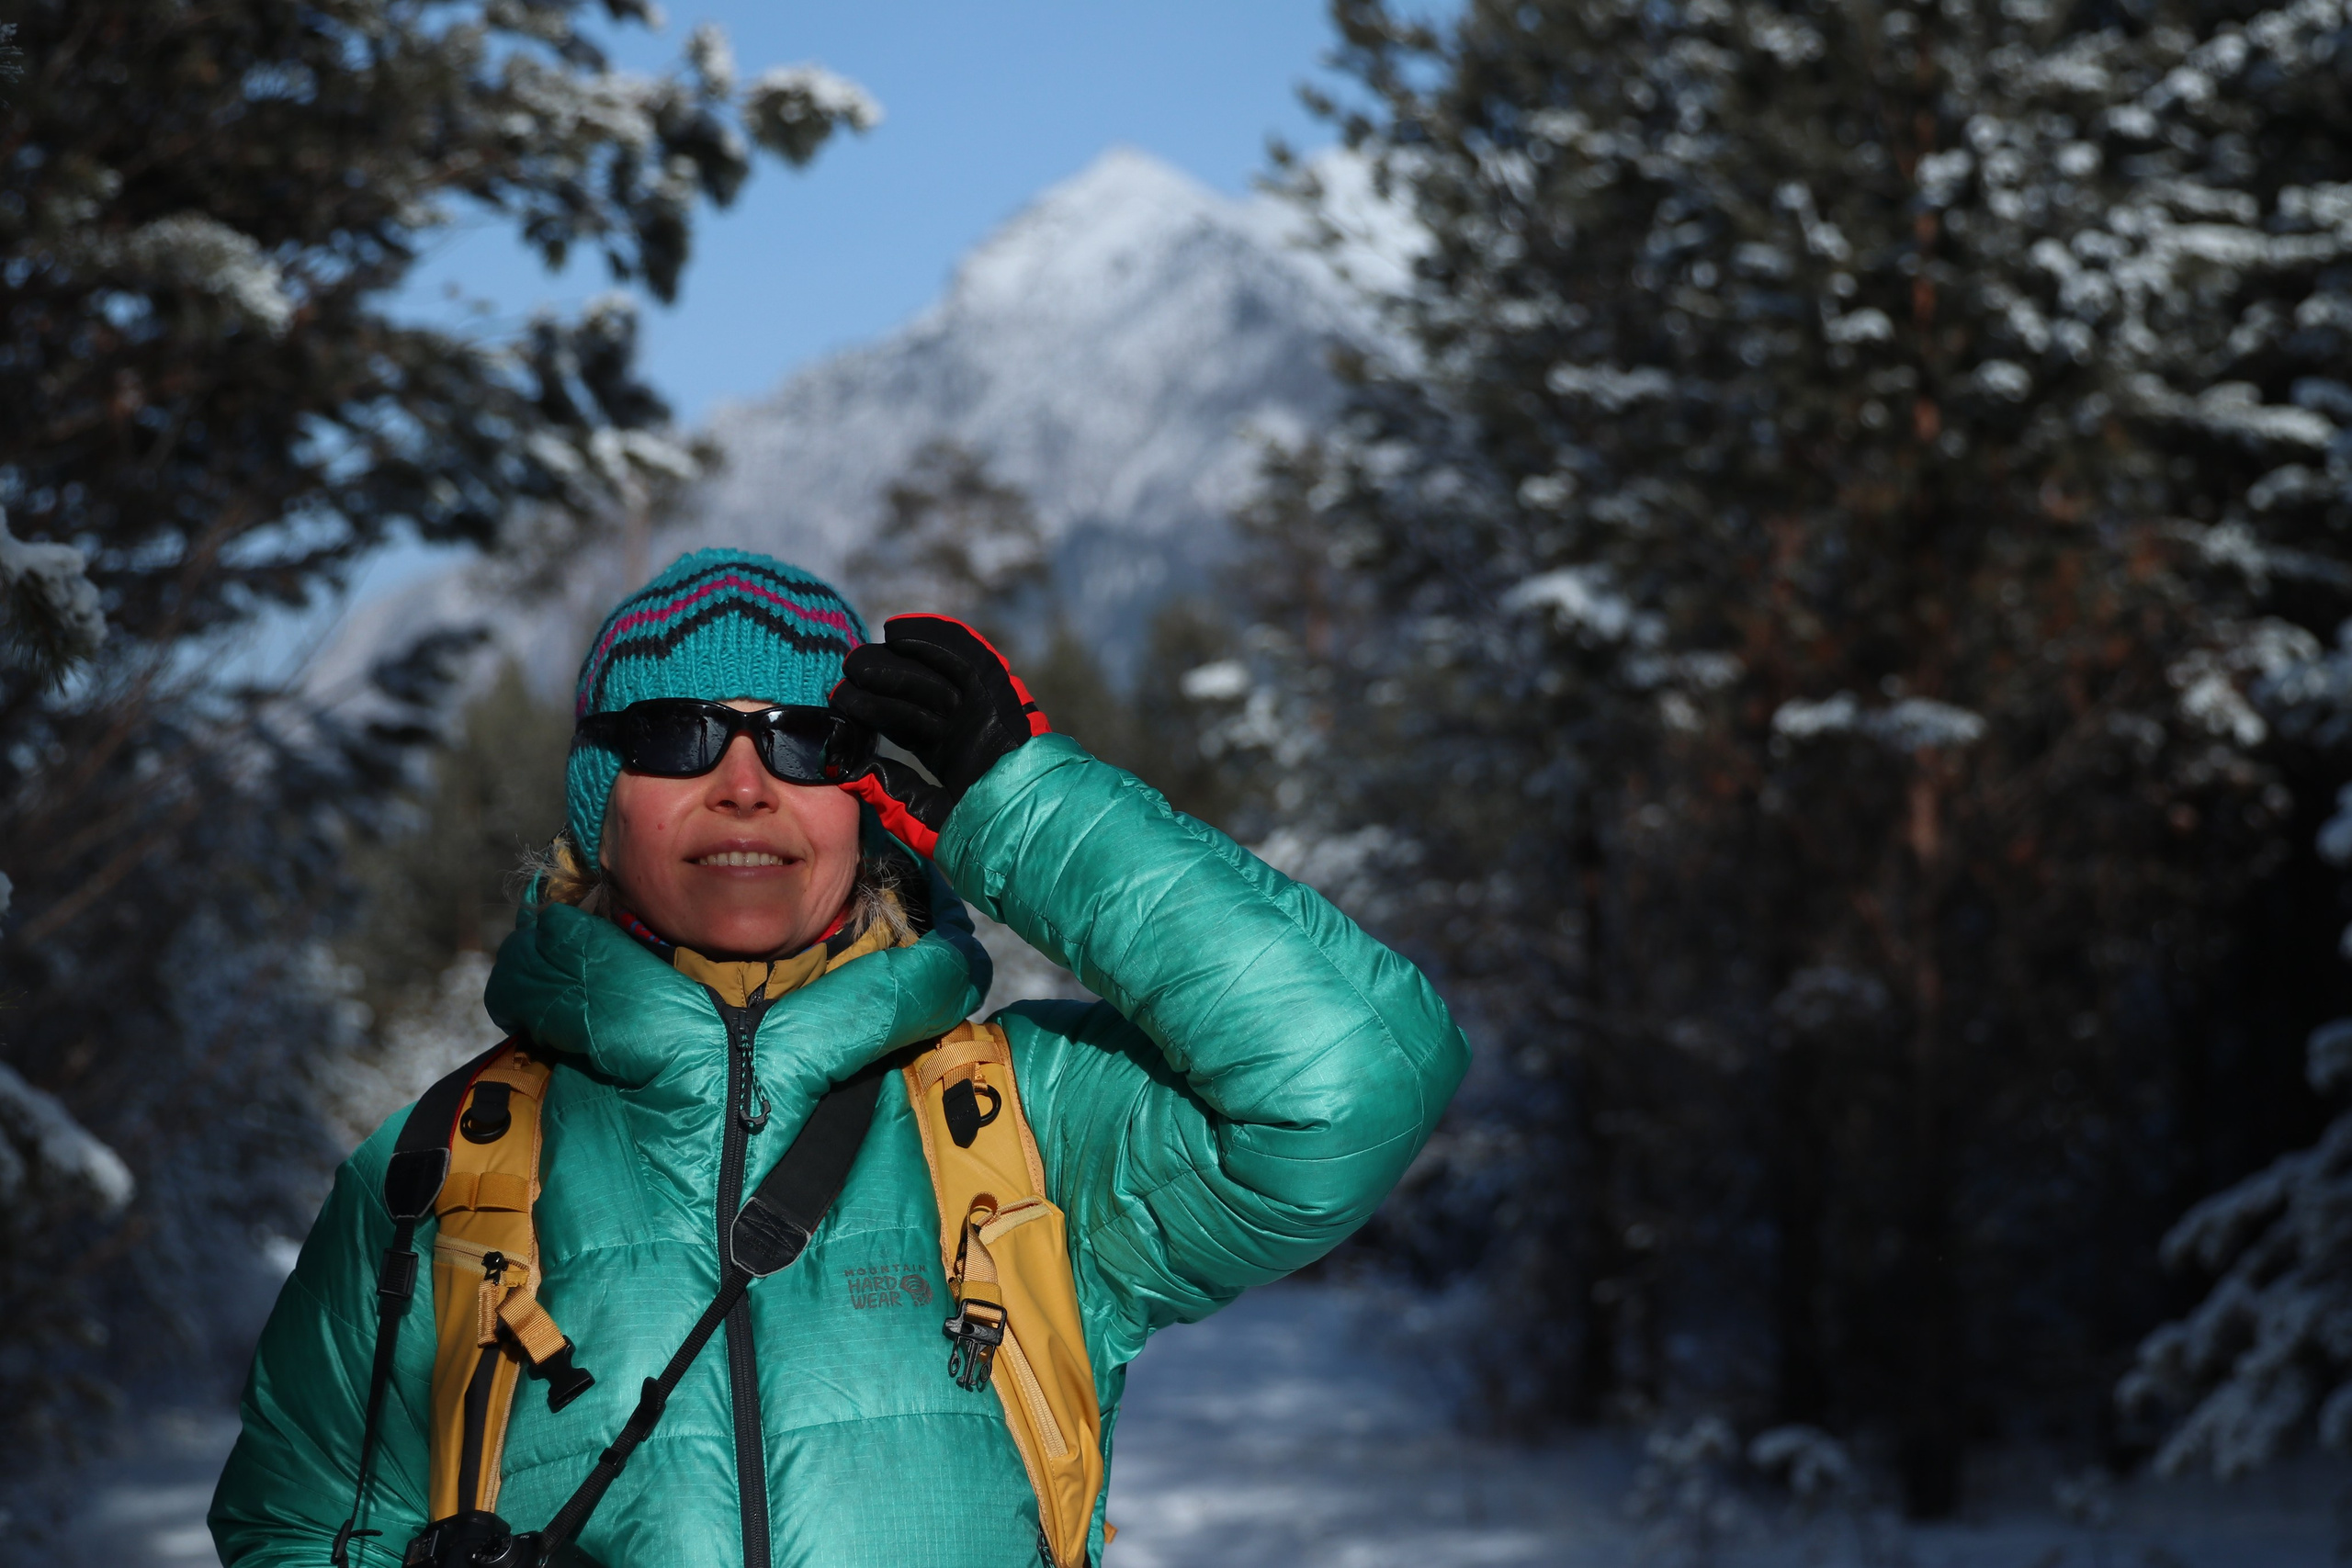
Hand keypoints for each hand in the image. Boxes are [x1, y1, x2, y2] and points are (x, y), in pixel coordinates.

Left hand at [830, 614, 1049, 855]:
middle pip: (915, 694)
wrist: (1029, 824)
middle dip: (880, 681)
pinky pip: (966, 656)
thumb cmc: (984, 831)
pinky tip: (898, 631)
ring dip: (897, 659)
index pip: (904, 723)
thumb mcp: (925, 817)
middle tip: (846, 671)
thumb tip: (848, 773)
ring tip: (862, 654)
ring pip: (934, 672)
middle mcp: (965, 728)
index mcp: (951, 756)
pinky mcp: (1000, 693)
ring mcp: (984, 709)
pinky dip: (934, 638)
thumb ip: (891, 794)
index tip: (841, 701)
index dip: (873, 709)